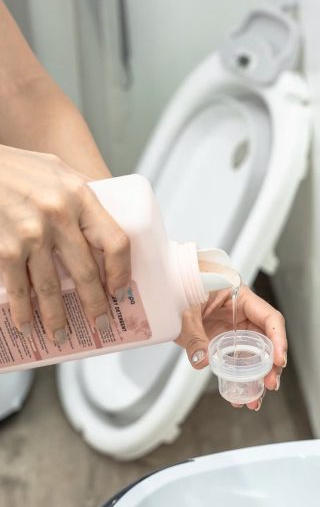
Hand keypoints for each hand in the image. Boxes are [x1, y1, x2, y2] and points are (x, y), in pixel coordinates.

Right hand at [0, 145, 130, 341]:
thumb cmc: (15, 169)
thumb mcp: (56, 171)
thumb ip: (79, 196)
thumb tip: (102, 229)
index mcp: (79, 195)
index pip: (115, 241)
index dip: (122, 272)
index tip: (121, 291)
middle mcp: (58, 215)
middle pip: (86, 273)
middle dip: (95, 306)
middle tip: (100, 324)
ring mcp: (30, 234)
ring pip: (51, 289)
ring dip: (58, 319)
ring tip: (61, 337)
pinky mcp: (5, 249)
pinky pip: (19, 290)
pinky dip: (23, 313)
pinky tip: (27, 326)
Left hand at [177, 284, 287, 410]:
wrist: (160, 293)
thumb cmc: (176, 288)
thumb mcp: (185, 312)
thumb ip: (194, 336)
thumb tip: (203, 360)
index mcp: (240, 296)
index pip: (269, 317)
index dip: (278, 339)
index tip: (278, 360)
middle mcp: (243, 313)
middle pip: (267, 340)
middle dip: (271, 365)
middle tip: (269, 384)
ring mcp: (234, 329)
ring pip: (256, 354)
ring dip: (258, 377)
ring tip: (255, 399)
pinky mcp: (224, 342)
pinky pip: (238, 361)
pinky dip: (241, 379)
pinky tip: (241, 396)